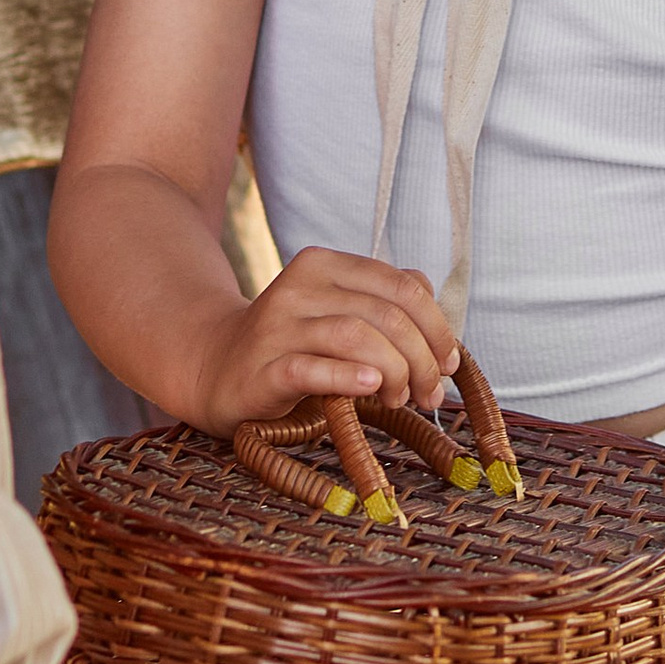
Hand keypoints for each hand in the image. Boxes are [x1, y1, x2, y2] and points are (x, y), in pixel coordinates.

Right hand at [193, 246, 461, 427]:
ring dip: (395, 373)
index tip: (448, 363)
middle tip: (428, 393)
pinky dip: (349, 377)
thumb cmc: (293, 343)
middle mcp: (299, 287)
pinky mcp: (263, 367)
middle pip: (386, 315)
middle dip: (422, 359)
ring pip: (356, 337)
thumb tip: (432, 298)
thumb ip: (382, 297)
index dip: (437, 327)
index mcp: (323, 265)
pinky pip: (313, 369)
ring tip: (398, 398)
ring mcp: (277, 326)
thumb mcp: (336, 310)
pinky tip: (370, 387)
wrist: (216, 368)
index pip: (402, 286)